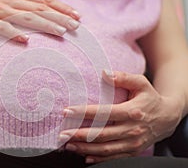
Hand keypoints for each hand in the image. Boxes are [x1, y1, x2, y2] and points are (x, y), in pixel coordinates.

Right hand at [0, 0, 80, 41]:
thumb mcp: (3, 5)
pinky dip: (13, 33)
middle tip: (76, 26)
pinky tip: (26, 41)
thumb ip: (20, 9)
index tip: (78, 17)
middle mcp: (9, 2)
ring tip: (61, 33)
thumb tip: (38, 19)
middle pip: (39, 9)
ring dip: (44, 24)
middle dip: (60, 17)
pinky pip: (0, 28)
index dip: (62, 8)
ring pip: (25, 17)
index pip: (43, 1)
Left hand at [59, 71, 183, 162]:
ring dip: (85, 148)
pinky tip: (85, 156)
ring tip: (69, 145)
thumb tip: (105, 72)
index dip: (84, 113)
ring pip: (105, 149)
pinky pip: (114, 157)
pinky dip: (98, 158)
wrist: (167, 117)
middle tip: (63, 134)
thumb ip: (123, 77)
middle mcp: (132, 129)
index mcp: (132, 111)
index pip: (104, 113)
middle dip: (80, 135)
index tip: (67, 112)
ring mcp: (133, 142)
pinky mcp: (133, 150)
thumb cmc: (150, 98)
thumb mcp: (141, 83)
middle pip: (101, 134)